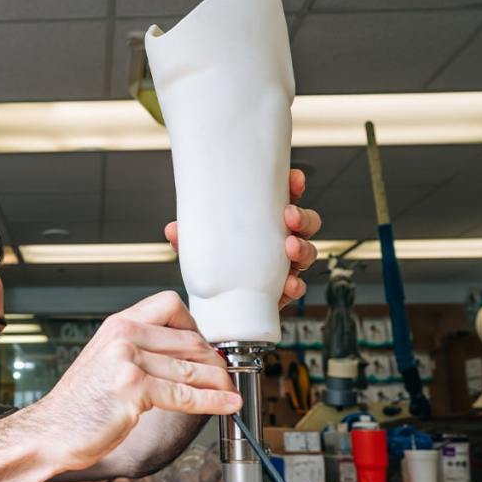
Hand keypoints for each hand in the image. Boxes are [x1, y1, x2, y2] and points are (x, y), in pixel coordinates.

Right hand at [23, 291, 239, 472]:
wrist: (50, 432)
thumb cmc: (80, 405)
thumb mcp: (107, 362)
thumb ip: (141, 351)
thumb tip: (187, 356)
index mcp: (117, 324)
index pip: (170, 305)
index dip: (196, 326)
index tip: (206, 347)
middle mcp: (122, 335)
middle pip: (189, 338)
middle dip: (214, 360)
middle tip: (224, 376)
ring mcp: (126, 360)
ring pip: (191, 367)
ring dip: (219, 382)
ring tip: (230, 391)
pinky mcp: (132, 388)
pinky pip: (185, 395)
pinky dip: (212, 401)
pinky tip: (225, 404)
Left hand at [163, 168, 321, 308]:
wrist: (216, 302)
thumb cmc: (214, 263)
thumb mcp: (199, 246)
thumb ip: (188, 238)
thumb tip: (173, 230)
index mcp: (265, 220)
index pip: (287, 197)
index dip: (295, 186)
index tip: (295, 180)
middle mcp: (280, 239)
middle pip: (305, 223)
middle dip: (302, 217)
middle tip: (289, 216)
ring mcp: (285, 264)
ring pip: (307, 251)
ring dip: (303, 248)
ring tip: (290, 248)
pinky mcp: (283, 290)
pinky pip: (298, 286)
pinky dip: (296, 285)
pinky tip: (290, 284)